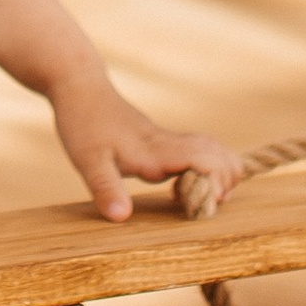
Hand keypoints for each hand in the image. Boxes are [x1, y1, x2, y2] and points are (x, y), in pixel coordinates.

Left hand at [51, 76, 241, 226]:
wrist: (81, 88)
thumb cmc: (83, 123)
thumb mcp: (88, 161)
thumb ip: (106, 189)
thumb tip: (122, 217)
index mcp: (156, 151)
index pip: (206, 161)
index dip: (214, 183)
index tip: (200, 204)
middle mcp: (169, 144)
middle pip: (219, 155)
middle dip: (224, 182)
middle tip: (203, 205)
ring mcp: (168, 140)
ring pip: (214, 149)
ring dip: (220, 173)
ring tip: (200, 197)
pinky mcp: (164, 140)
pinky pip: (201, 149)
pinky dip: (209, 165)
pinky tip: (188, 184)